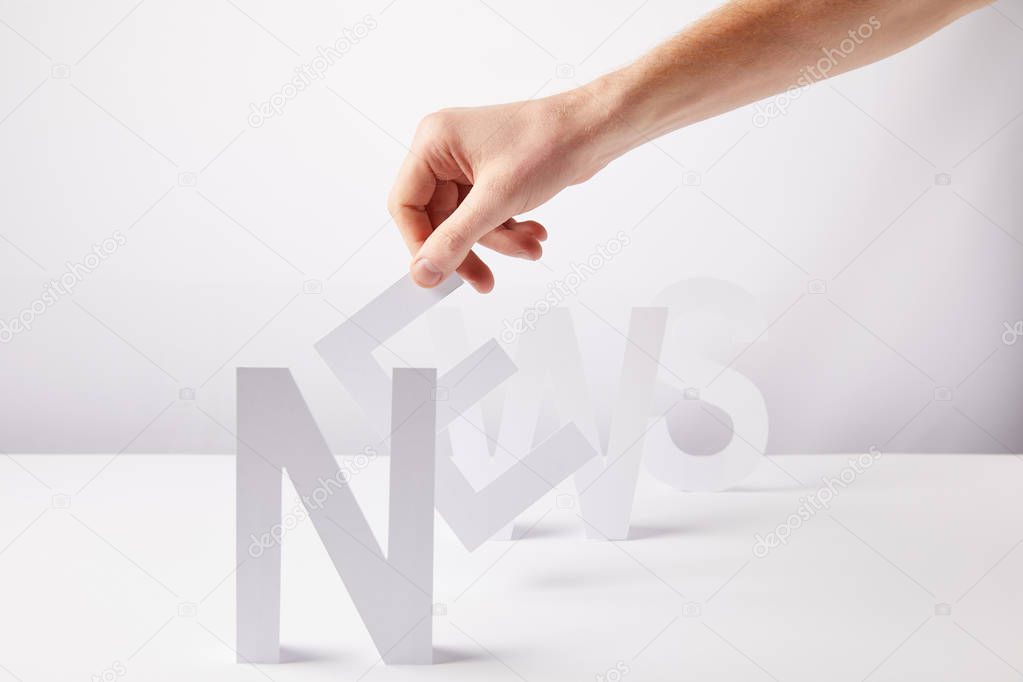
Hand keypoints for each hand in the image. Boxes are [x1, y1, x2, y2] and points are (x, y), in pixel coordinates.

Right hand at [388, 90, 616, 291]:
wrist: (593, 130)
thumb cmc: (548, 143)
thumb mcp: (497, 200)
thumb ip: (456, 239)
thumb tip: (424, 271)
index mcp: (434, 143)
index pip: (406, 204)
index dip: (420, 243)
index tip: (438, 272)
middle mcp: (446, 151)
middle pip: (439, 219)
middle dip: (470, 248)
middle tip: (483, 280)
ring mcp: (469, 164)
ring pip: (467, 222)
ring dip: (499, 241)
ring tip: (530, 249)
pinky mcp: (491, 176)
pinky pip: (487, 215)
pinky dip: (509, 230)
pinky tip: (534, 234)